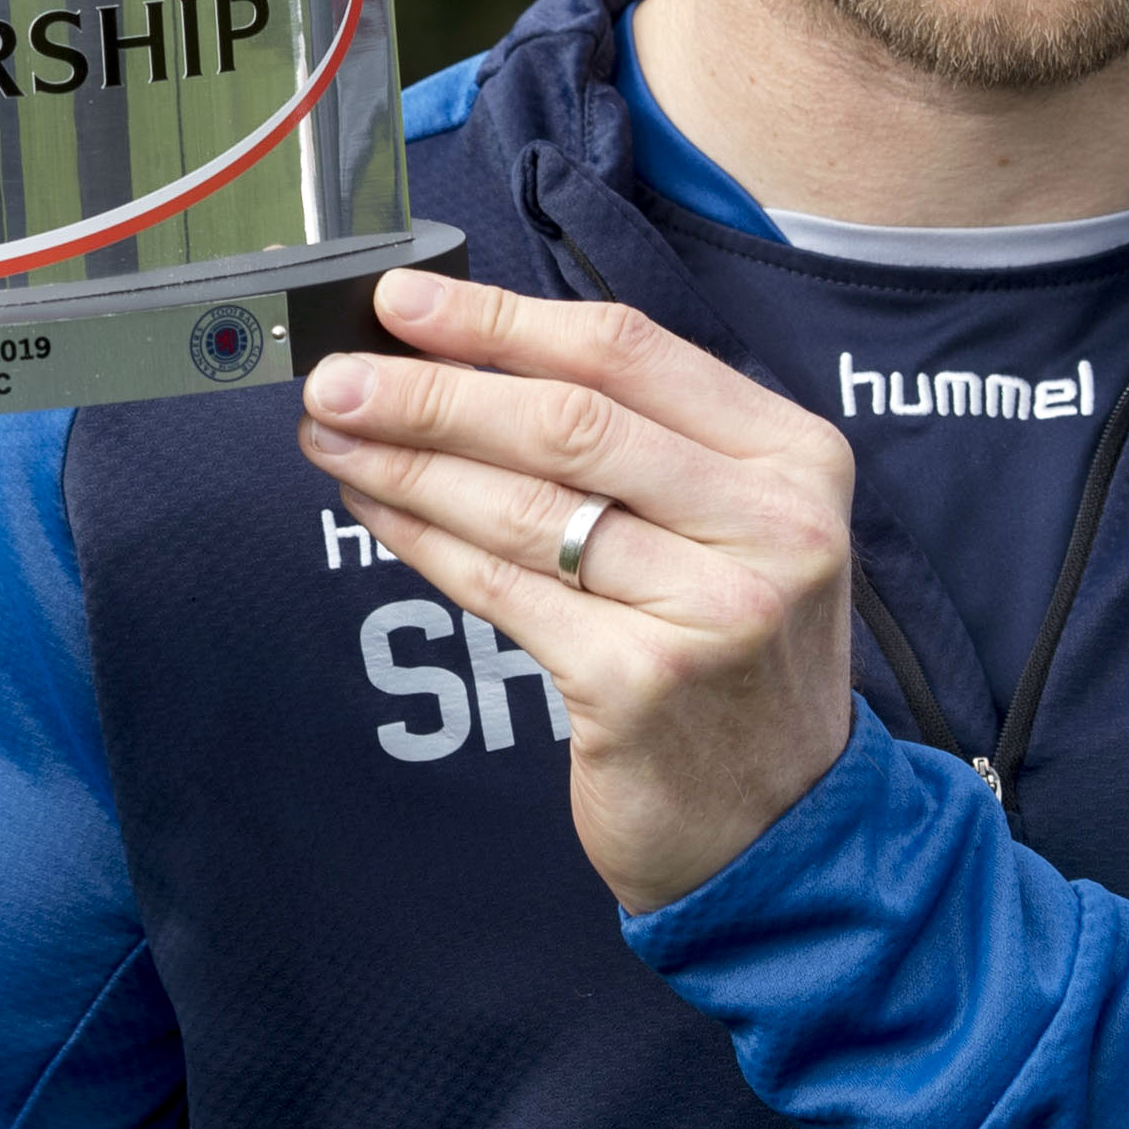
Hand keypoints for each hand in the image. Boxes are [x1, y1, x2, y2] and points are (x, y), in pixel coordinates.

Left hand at [295, 270, 857, 911]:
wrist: (785, 827)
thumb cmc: (735, 657)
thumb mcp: (733, 528)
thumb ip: (640, 443)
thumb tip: (468, 356)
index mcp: (795, 458)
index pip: (627, 353)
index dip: (500, 320)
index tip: (403, 301)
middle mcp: (770, 526)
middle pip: (567, 424)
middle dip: (432, 391)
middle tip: (336, 376)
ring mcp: (712, 609)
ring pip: (525, 508)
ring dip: (408, 464)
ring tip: (333, 436)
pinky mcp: (641, 685)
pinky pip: (503, 590)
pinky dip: (424, 541)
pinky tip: (375, 509)